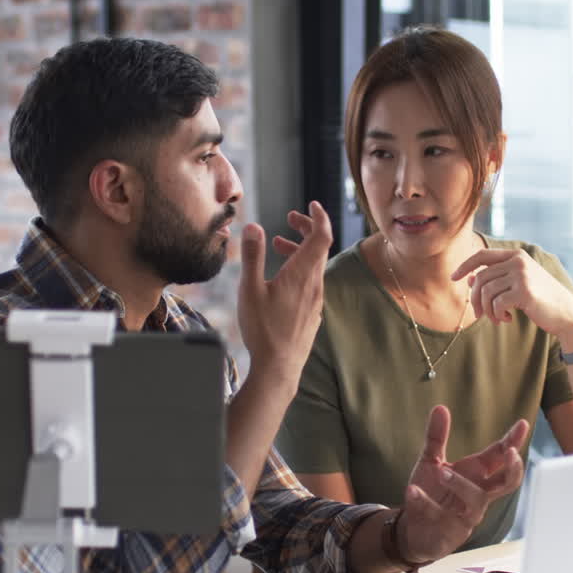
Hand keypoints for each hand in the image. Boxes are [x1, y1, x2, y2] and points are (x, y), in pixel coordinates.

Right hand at [238, 201, 332, 381]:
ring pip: (313, 267)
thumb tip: (253, 226)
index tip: (311, 204)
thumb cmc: (263, 330)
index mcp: (302, 274)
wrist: (279, 368)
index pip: (321, 236)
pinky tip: (281, 278)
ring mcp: (315, 301)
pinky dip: (300, 270)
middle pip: (319, 248)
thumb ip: (253, 256)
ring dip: (299, 251)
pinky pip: (311, 284)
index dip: (319, 216)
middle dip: (306, 229)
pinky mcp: (312, 314)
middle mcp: (314, 285)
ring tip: (278, 245)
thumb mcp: (250, 289)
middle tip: (290, 219)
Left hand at [399, 406, 528, 563]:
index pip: (500, 456)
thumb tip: (441, 407)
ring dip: (460, 484)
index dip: (513, 441)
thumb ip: (437, 437)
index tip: (522, 424)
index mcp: (477, 474)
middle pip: (508, 483)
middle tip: (510, 453)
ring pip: (477, 499)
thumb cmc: (431, 494)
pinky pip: (441, 515)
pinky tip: (412, 490)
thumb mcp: (431, 461)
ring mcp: (468, 514)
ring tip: (441, 473)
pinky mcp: (451, 531)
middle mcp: (478, 494)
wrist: (412, 529)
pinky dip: (425, 502)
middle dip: (513, 468)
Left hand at [452, 249, 572, 345]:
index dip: (465, 265)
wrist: (566, 314)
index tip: (453, 278)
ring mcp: (522, 275)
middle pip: (480, 278)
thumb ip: (496, 279)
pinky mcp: (524, 291)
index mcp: (517, 255)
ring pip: (486, 292)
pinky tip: (507, 319)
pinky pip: (496, 304)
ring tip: (497, 318)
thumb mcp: (517, 285)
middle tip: (480, 315)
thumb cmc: (540, 299)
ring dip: (487, 310)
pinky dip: (497, 315)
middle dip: (475, 299)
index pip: (482, 255)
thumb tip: (470, 278)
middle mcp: (518, 261)